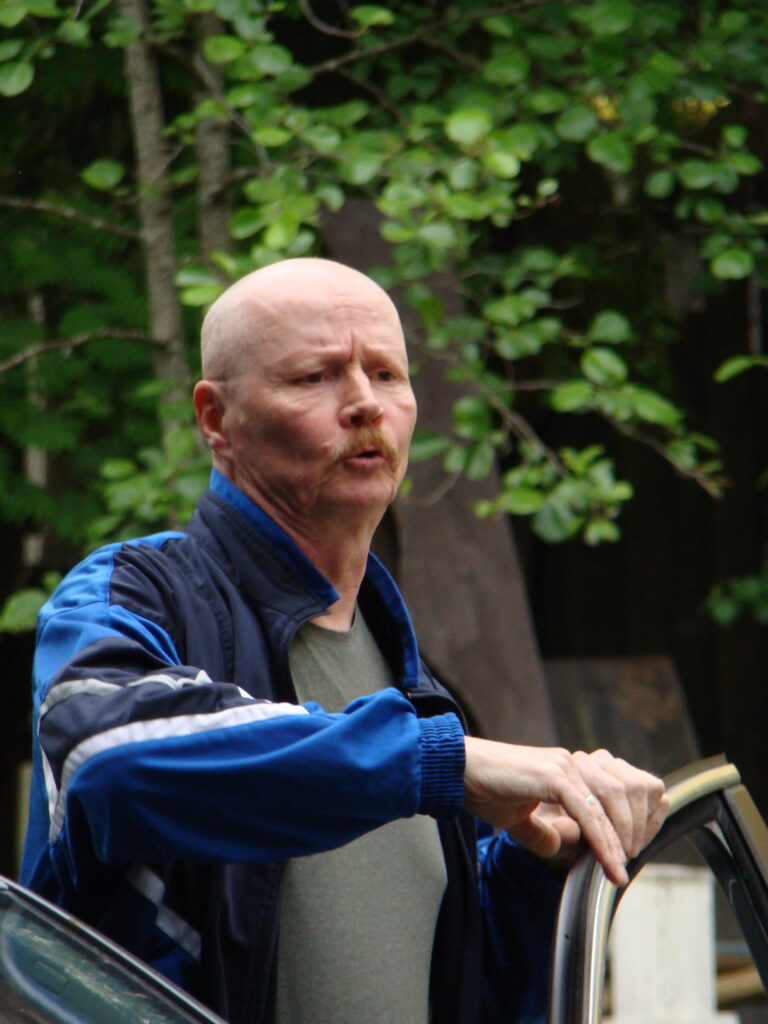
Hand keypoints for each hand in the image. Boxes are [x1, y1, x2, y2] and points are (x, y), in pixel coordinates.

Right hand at [463, 738, 668, 885]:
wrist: (456, 772)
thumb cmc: (482, 790)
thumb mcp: (518, 818)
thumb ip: (544, 831)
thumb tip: (566, 845)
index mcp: (565, 770)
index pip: (608, 797)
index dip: (620, 828)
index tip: (622, 860)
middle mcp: (569, 763)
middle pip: (619, 795)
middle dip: (629, 833)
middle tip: (625, 867)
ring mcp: (562, 766)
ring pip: (608, 802)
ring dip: (618, 839)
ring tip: (619, 869)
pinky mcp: (552, 775)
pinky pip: (586, 811)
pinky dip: (600, 839)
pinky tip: (606, 860)